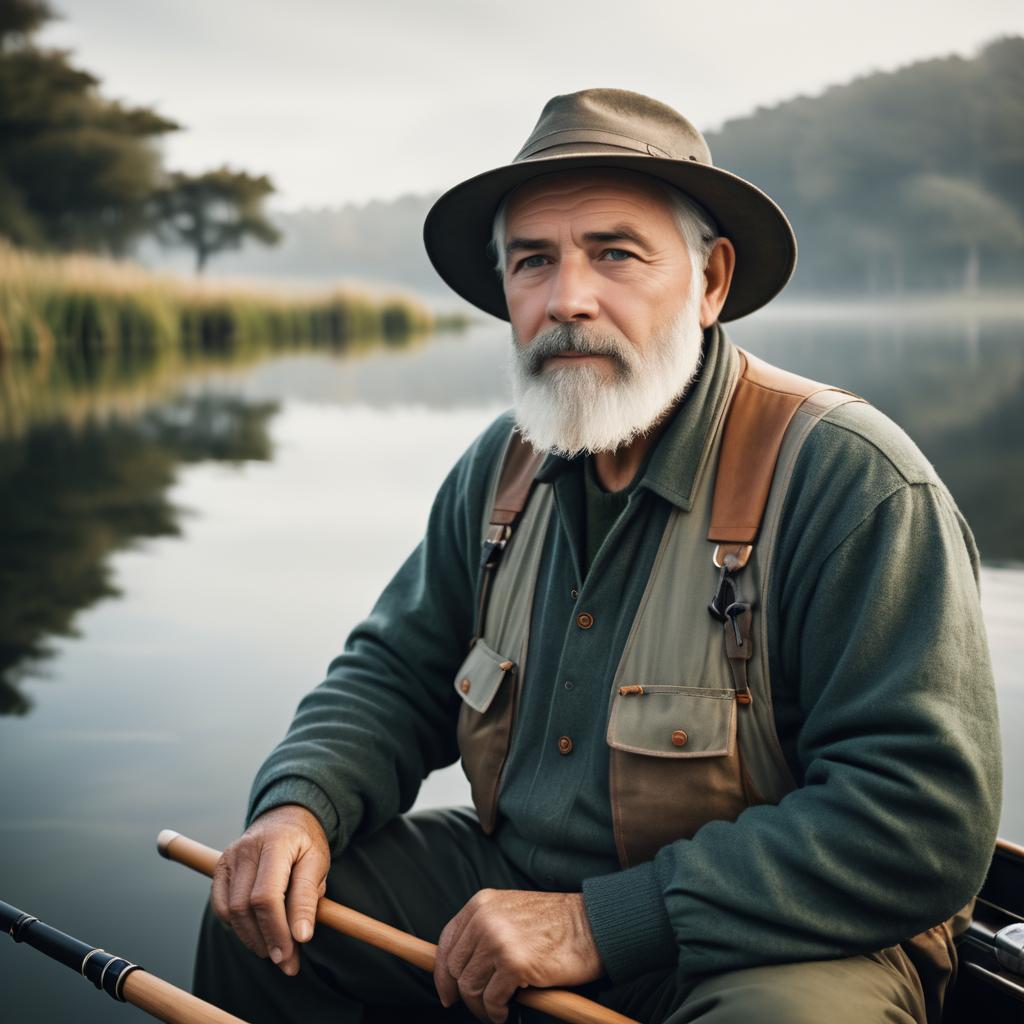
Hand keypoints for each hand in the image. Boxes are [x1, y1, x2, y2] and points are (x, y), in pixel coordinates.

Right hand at [211, 804, 329, 975]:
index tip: (295, 950)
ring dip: (253, 939)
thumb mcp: (318, 863)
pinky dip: (237, 926)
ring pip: (232, 911)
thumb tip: (301, 936)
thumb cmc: (304, 844)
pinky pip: (222, 907)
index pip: (268, 895)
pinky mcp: (220, 869)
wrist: (285, 819)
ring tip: (275, 951)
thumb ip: (308, 897)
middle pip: (246, 906)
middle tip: (286, 961)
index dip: (279, 928)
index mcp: (276, 842)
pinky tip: (257, 932)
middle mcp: (246, 848)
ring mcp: (229, 858)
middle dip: (267, 939)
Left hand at [433, 889, 603, 1022]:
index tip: (447, 991)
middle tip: (479, 1007)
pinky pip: (491, 1000)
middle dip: (463, 994)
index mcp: (481, 903)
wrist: (592, 925)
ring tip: (495, 1010)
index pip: (446, 941)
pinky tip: (506, 1012)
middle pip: (455, 968)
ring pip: (469, 987)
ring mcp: (498, 940)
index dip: (442, 972)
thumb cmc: (556, 923)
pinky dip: (496, 1013)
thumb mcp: (511, 912)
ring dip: (480, 1007)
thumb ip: (485, 928)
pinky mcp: (514, 964)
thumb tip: (460, 966)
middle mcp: (484, 919)